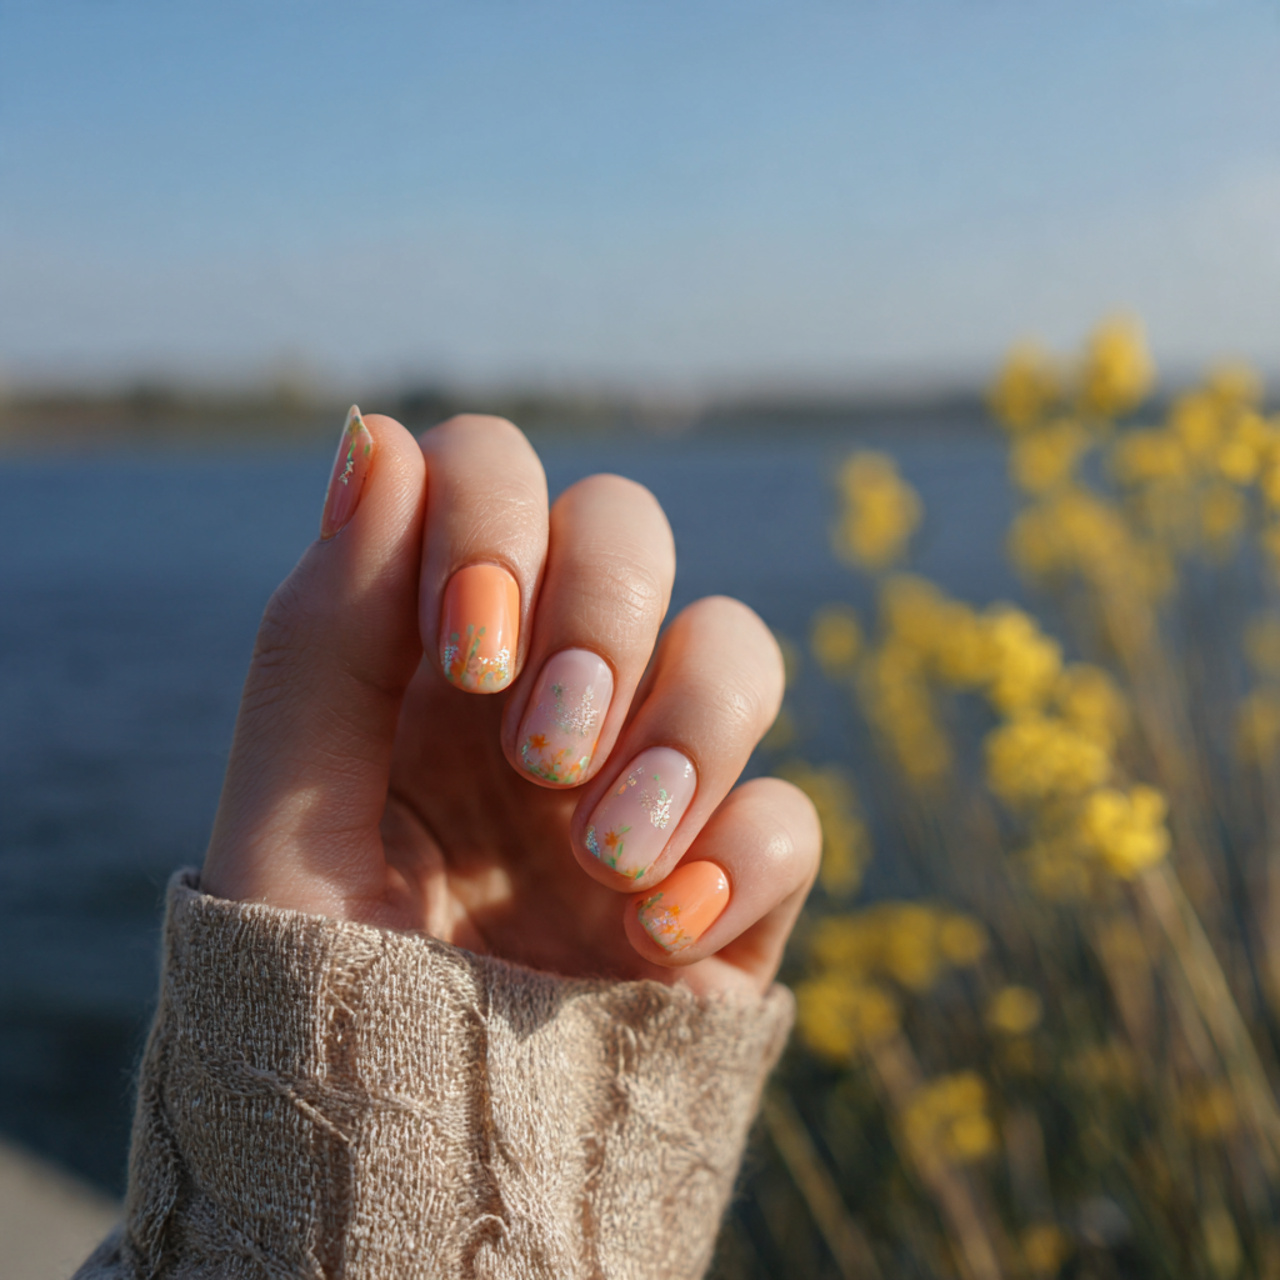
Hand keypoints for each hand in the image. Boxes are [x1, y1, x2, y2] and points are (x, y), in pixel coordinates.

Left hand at [201, 412, 818, 996]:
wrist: (403, 1185)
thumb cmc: (315, 995)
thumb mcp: (285, 811)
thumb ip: (322, 626)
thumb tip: (377, 431)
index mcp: (435, 654)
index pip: (495, 477)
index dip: (495, 519)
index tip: (465, 646)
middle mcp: (549, 693)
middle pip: (632, 531)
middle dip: (605, 613)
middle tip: (541, 748)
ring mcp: (649, 781)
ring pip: (738, 649)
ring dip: (687, 731)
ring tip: (605, 853)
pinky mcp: (730, 884)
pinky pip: (790, 815)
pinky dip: (740, 855)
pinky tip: (656, 935)